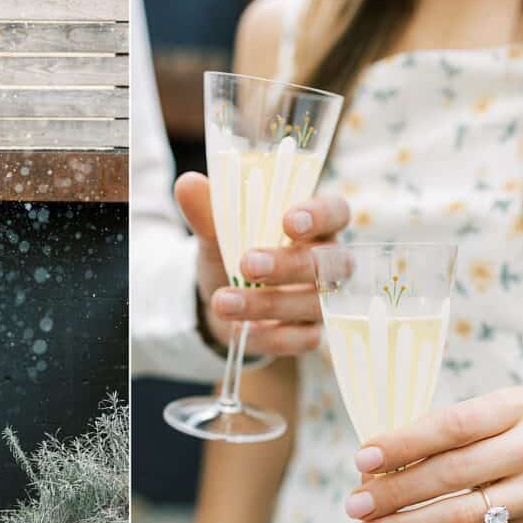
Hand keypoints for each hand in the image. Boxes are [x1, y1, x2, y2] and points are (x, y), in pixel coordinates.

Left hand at [174, 172, 349, 356]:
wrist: (220, 298)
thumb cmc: (233, 252)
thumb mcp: (217, 231)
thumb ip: (210, 209)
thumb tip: (187, 184)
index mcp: (315, 224)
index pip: (336, 212)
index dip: (320, 215)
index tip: (289, 221)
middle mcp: (328, 261)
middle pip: (327, 262)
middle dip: (287, 264)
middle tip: (247, 264)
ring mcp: (322, 299)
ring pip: (312, 303)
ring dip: (267, 303)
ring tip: (222, 301)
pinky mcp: (310, 332)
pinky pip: (302, 338)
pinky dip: (271, 336)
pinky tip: (243, 331)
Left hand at [344, 387, 522, 522]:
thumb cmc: (515, 447)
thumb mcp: (490, 425)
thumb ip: (437, 442)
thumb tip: (370, 472)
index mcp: (518, 407)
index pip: (452, 426)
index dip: (404, 444)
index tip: (362, 459)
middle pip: (452, 473)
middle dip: (395, 492)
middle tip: (354, 506)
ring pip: (460, 516)